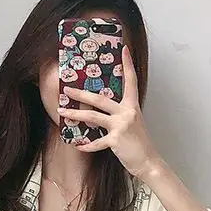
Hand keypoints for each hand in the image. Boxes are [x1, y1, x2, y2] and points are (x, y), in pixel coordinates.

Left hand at [59, 45, 161, 180]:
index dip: (128, 65)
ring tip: (62, 111)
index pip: (131, 81)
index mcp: (132, 106)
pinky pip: (96, 142)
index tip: (124, 49)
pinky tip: (78, 146)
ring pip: (93, 117)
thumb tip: (102, 108)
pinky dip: (87, 145)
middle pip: (101, 99)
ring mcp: (122, 126)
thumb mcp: (132, 123)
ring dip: (75, 114)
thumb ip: (120, 113)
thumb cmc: (138, 143)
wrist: (147, 161)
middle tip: (67, 88)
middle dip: (82, 93)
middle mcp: (127, 112)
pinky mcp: (116, 140)